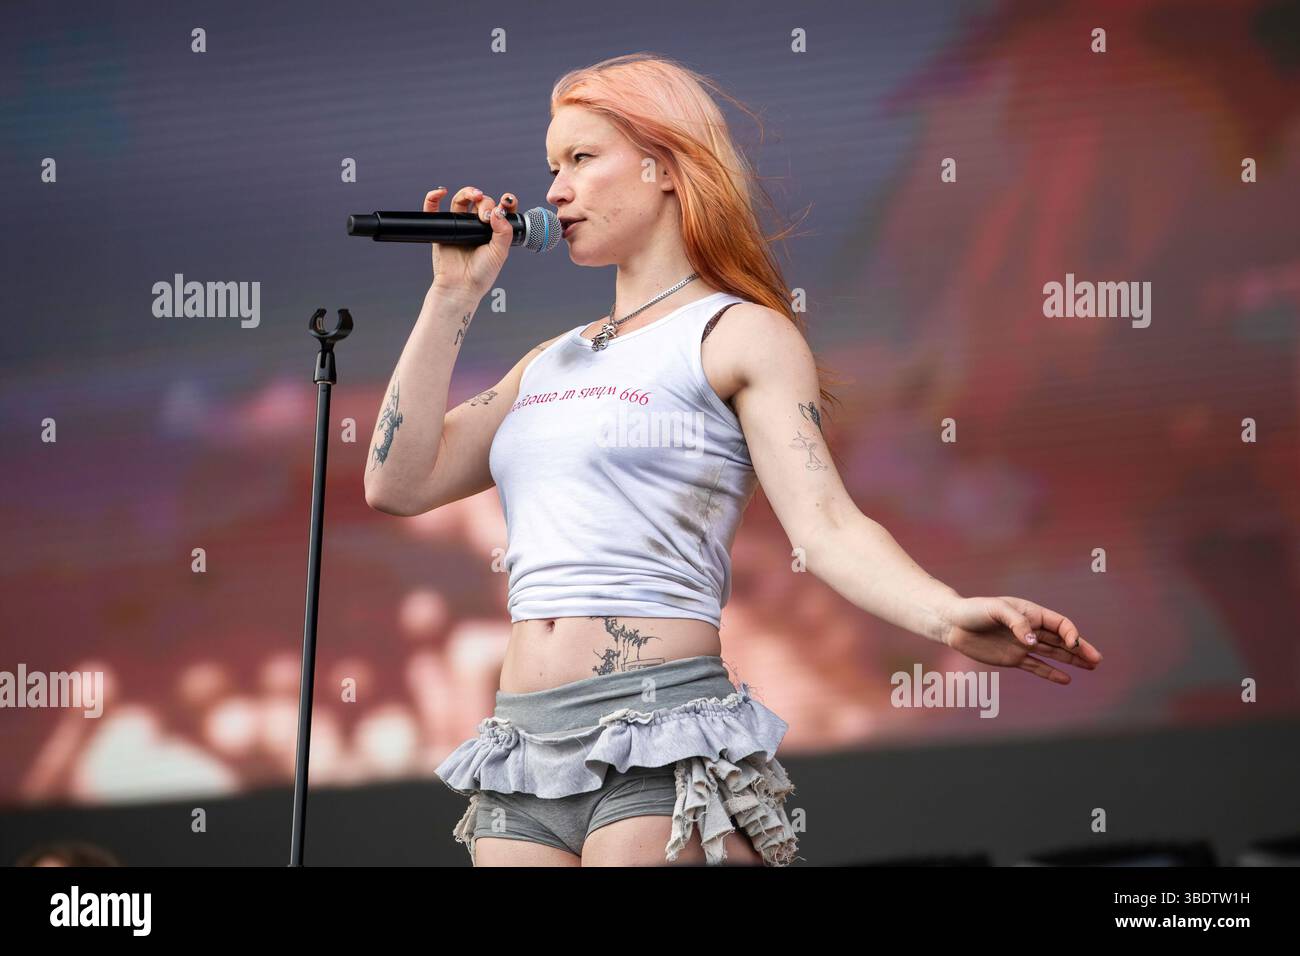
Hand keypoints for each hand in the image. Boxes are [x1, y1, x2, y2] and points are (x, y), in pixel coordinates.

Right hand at [424, 185, 516, 300]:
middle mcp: (476, 225)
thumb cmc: (481, 274)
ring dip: (467, 192)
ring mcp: (459, 225)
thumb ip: (503, 232)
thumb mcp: (499, 253)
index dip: (505, 202)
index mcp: (493, 231)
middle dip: (485, 203)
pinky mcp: (442, 228)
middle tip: (486, 216)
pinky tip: (441, 191)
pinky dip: (433, 197)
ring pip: (461, 200)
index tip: (507, 200)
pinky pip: (434, 209)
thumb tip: (498, 211)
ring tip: (474, 196)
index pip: (500, 209)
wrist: (460, 287)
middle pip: (480, 202)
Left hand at [938, 595, 1101, 683]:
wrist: (952, 623)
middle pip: (1061, 640)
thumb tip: (1032, 642)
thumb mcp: (995, 610)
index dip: (1070, 633)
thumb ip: (1016, 622)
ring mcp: (1022, 644)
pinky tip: (1066, 679)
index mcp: (1030, 612)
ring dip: (1072, 660)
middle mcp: (1030, 629)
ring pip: (1053, 653)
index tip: (1073, 644)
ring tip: (1091, 667)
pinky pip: (1036, 667)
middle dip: (1080, 649)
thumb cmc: (973, 610)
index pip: (1059, 624)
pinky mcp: (1013, 658)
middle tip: (1097, 659)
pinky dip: (1051, 673)